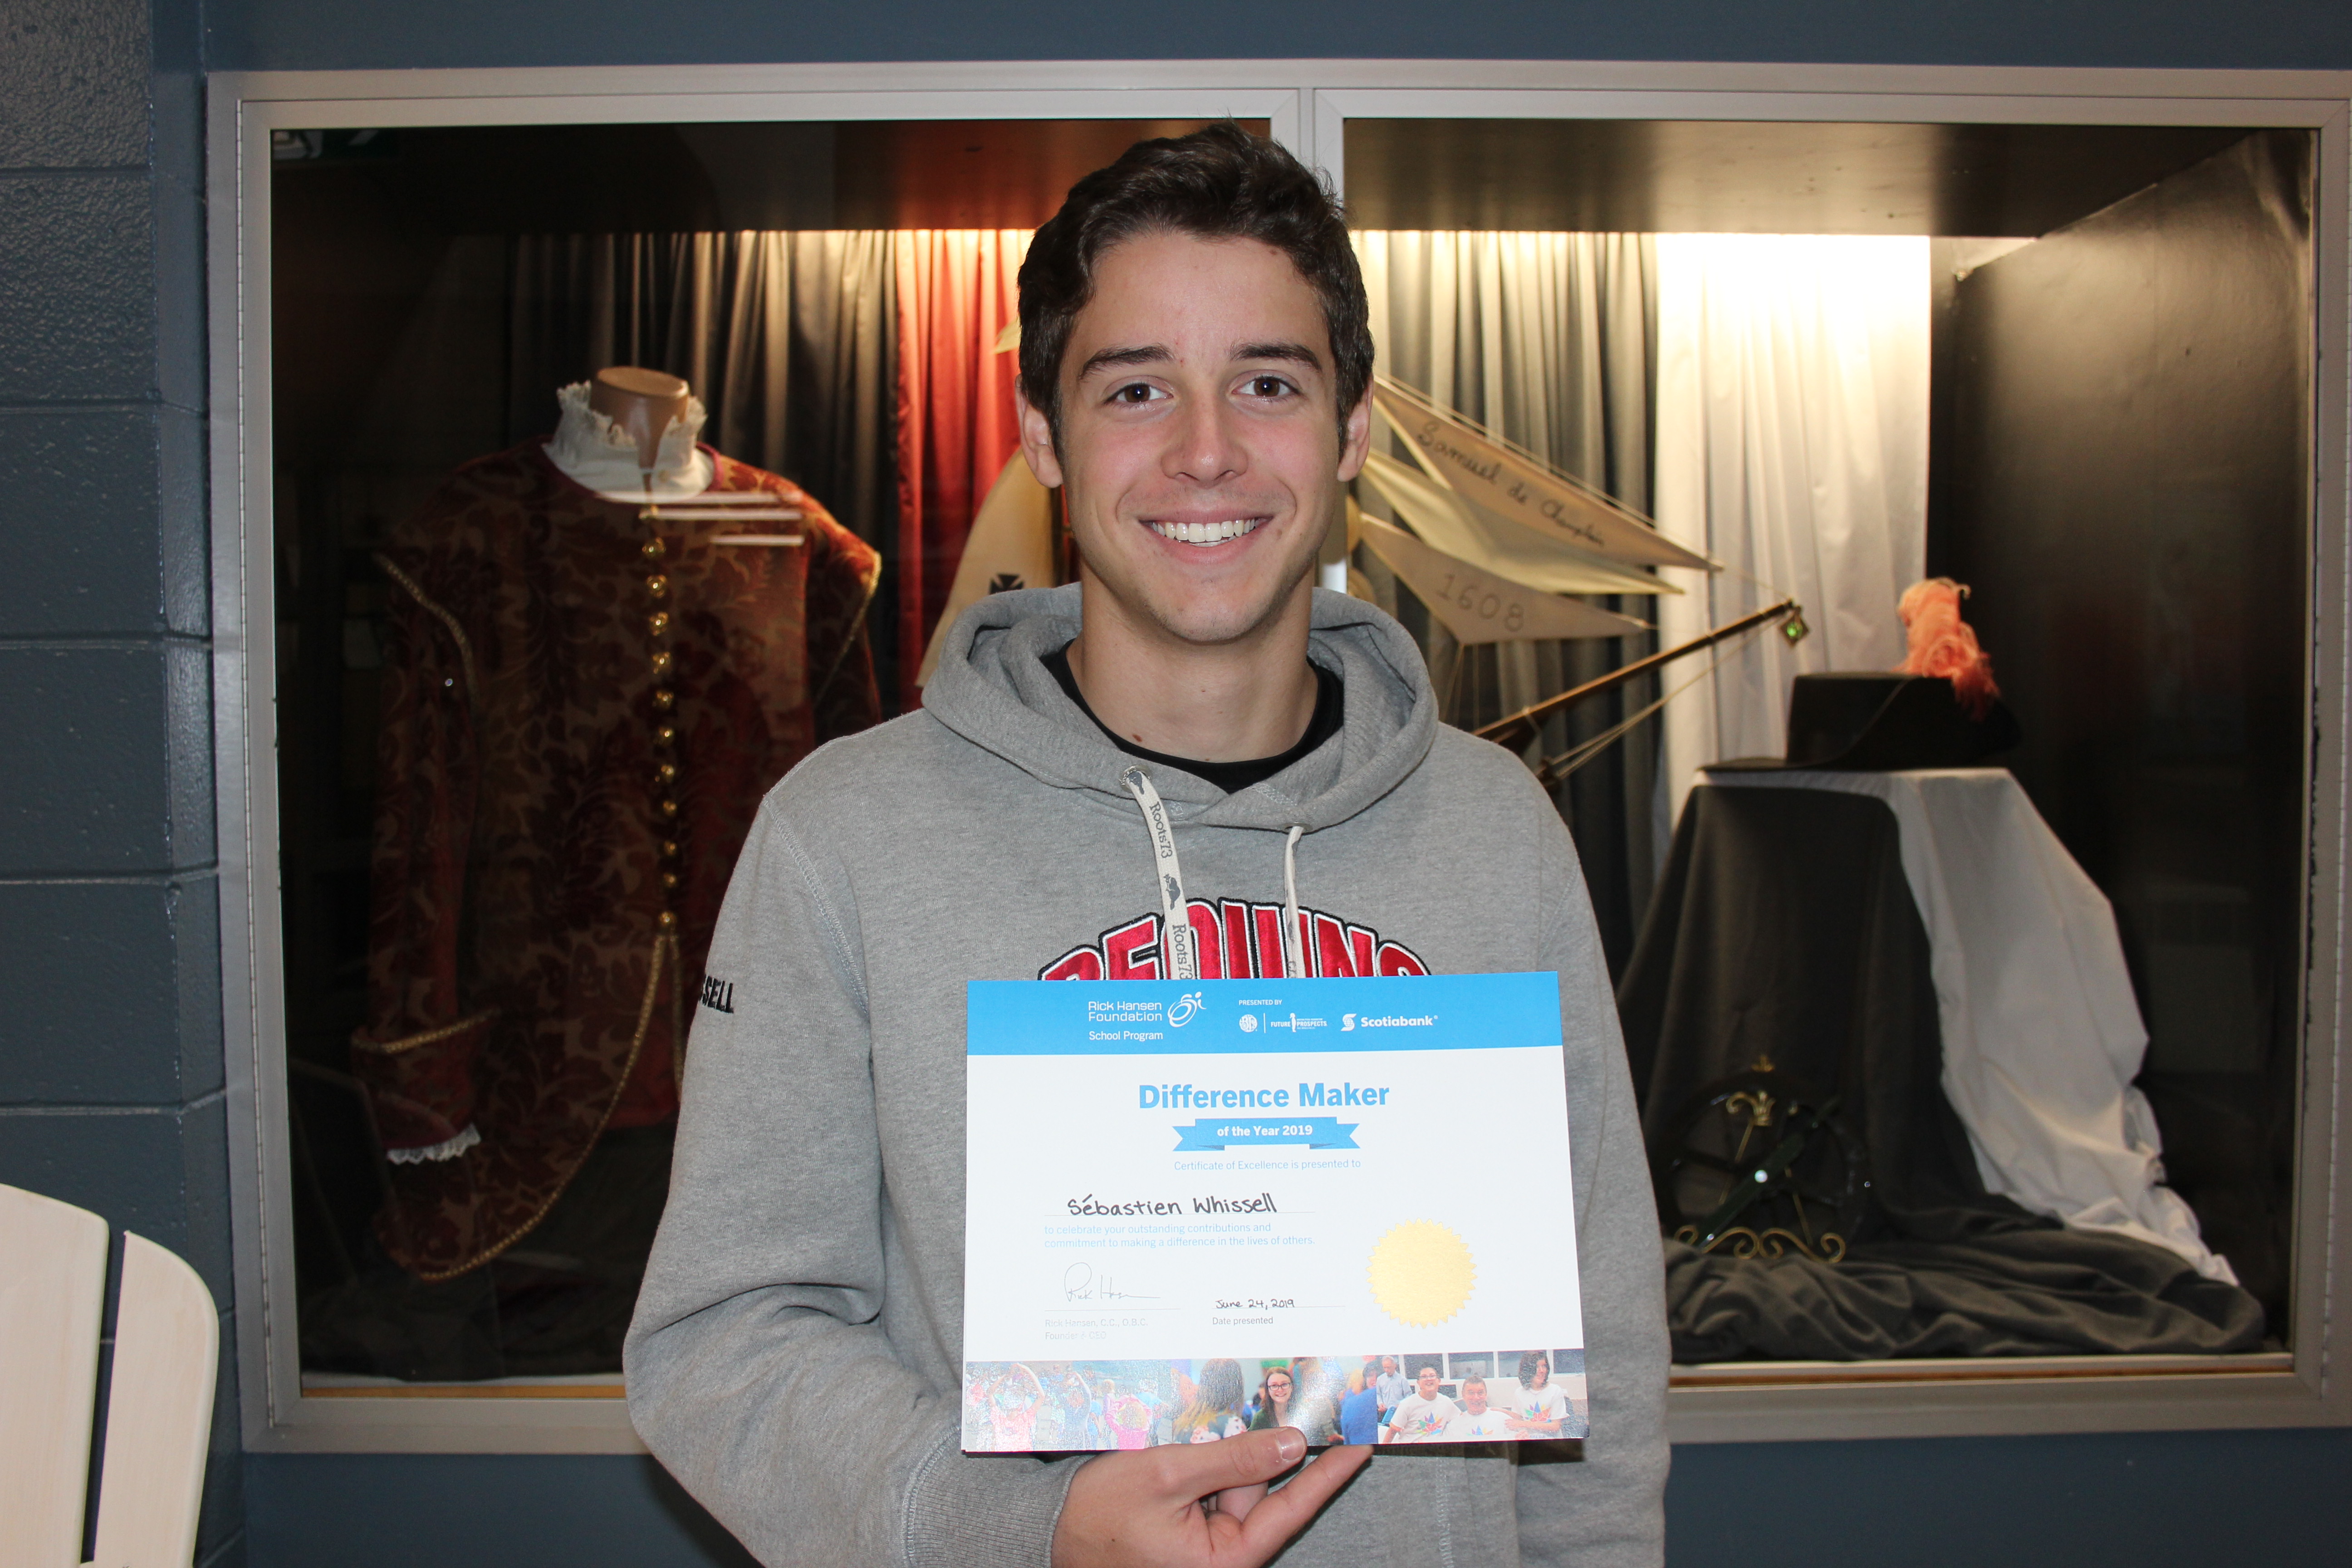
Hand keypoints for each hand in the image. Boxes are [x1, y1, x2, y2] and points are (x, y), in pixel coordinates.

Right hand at [1050, 1429, 1369, 1567]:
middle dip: (1267, 1443)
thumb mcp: (1168, 1475)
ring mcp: (1207, 1539)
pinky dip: (1212, 1456)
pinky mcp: (1191, 1524)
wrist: (1049, 1532)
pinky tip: (1202, 1430)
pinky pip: (1215, 1484)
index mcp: (1225, 1560)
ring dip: (1231, 1446)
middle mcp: (1222, 1555)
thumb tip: (1290, 1443)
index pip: (1292, 1510)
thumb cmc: (1101, 1514)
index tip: (1361, 1442)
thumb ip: (1233, 1459)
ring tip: (1220, 1414)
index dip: (1329, 1472)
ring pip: (1238, 1481)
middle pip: (1263, 1490)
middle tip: (1294, 1394)